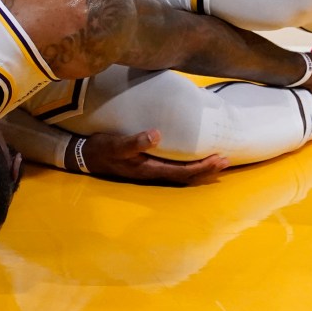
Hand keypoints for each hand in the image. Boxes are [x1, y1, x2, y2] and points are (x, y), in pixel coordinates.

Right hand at [78, 129, 229, 184]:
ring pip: (181, 172)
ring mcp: (150, 169)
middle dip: (207, 169)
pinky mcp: (147, 163)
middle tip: (226, 159)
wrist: (85, 156)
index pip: (183, 172)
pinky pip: (174, 166)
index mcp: (149, 169)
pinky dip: (188, 162)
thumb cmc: (102, 149)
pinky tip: (193, 154)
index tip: (219, 159)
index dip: (202, 167)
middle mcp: (153, 173)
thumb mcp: (116, 144)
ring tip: (216, 159)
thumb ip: (135, 141)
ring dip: (200, 167)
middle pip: (186, 175)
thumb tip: (156, 135)